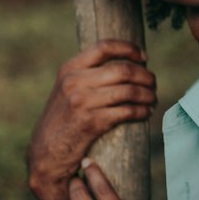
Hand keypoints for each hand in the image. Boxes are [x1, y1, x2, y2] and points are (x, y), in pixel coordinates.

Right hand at [28, 41, 156, 199]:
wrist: (45, 153)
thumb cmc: (63, 120)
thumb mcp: (66, 90)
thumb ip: (87, 75)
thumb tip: (126, 64)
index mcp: (69, 69)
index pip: (104, 47)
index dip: (129, 49)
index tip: (144, 58)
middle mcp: (74, 82)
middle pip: (123, 69)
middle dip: (145, 76)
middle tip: (153, 84)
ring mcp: (82, 102)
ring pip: (129, 91)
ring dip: (148, 95)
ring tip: (152, 100)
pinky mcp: (91, 123)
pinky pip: (127, 112)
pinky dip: (142, 111)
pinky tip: (146, 113)